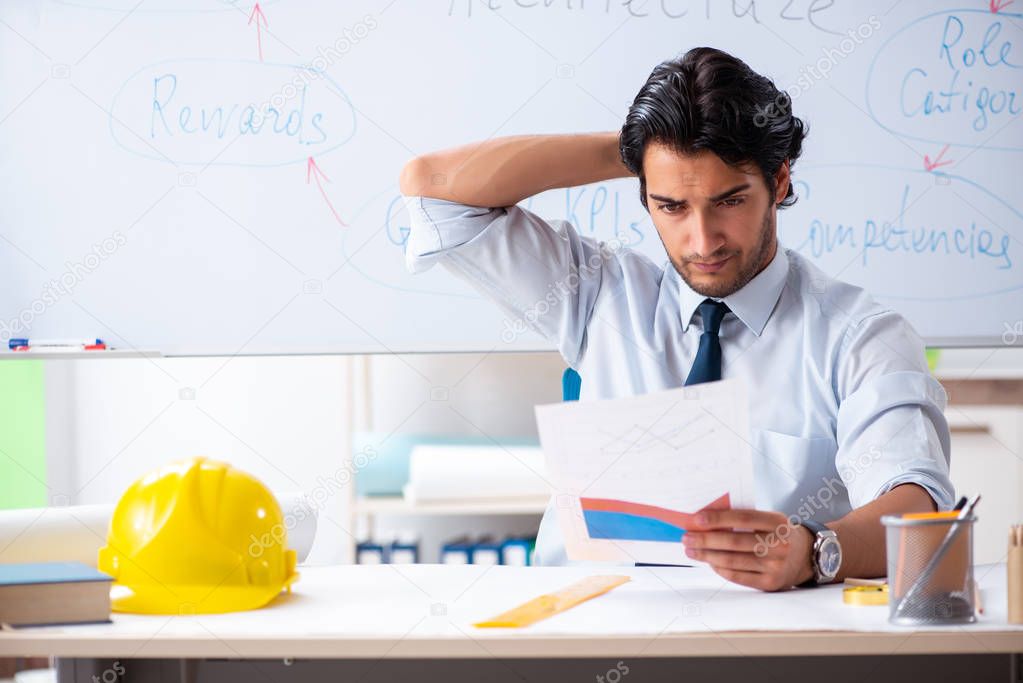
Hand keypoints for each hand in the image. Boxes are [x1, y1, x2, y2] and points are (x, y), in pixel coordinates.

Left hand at [681, 508, 814, 590]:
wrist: (807, 556)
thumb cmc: (779, 533)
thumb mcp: (770, 519)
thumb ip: (744, 518)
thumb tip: (706, 521)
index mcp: (777, 523)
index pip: (743, 518)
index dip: (719, 519)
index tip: (697, 519)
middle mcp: (778, 545)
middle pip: (735, 542)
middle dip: (706, 540)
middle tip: (687, 537)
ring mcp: (775, 566)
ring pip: (733, 561)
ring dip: (707, 555)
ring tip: (691, 550)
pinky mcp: (770, 583)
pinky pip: (738, 576)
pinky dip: (720, 569)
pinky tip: (709, 562)